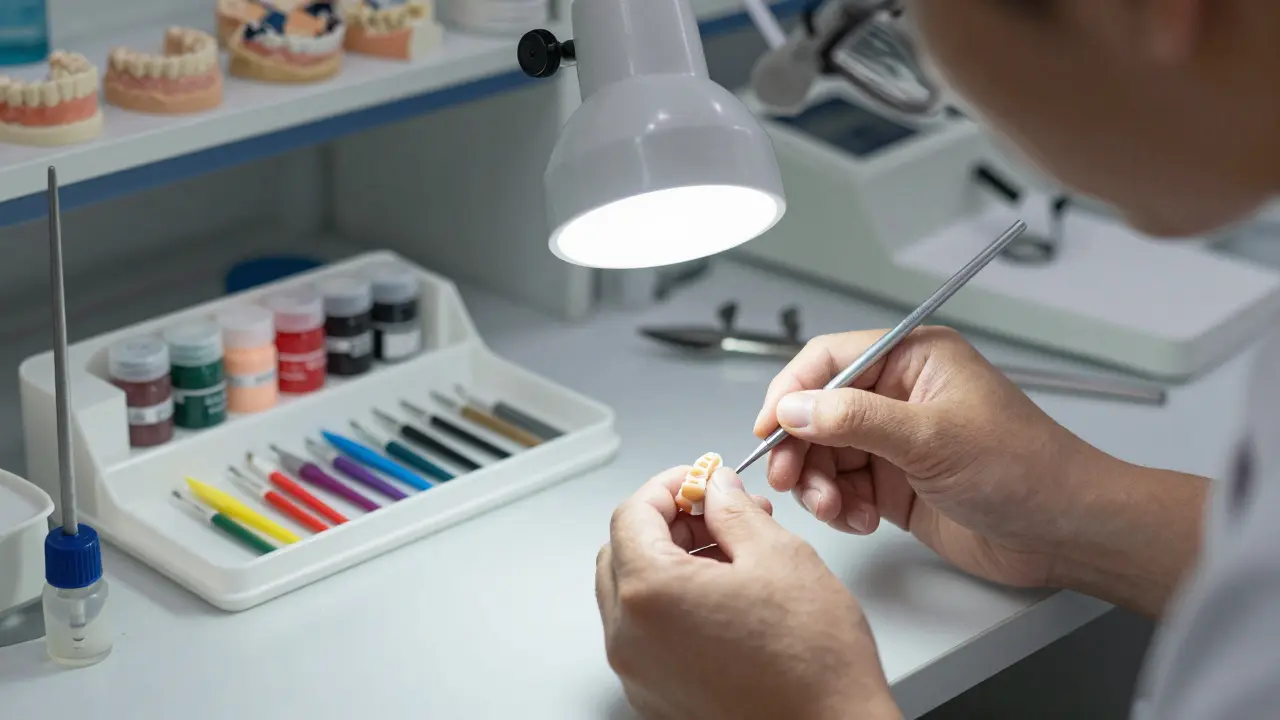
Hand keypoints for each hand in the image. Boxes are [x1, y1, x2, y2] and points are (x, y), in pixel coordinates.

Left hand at [596, 466, 900, 719]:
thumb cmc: (814, 664)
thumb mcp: (779, 556)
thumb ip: (734, 511)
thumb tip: (716, 489)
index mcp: (651, 594)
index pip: (631, 514)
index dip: (668, 486)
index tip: (699, 479)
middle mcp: (631, 638)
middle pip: (621, 552)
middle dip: (667, 523)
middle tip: (716, 513)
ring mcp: (639, 673)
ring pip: (631, 594)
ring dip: (669, 561)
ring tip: (730, 554)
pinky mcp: (655, 696)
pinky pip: (645, 634)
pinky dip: (671, 604)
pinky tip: (722, 596)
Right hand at [754, 326, 1107, 588]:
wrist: (1065, 532)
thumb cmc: (1024, 468)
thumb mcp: (932, 437)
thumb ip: (856, 420)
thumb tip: (794, 408)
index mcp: (914, 359)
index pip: (829, 360)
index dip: (791, 391)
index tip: (769, 428)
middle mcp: (899, 395)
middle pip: (818, 410)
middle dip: (799, 447)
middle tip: (787, 478)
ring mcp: (895, 441)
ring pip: (824, 453)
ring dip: (818, 483)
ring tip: (833, 508)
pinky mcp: (894, 484)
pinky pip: (842, 488)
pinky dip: (839, 507)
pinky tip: (860, 521)